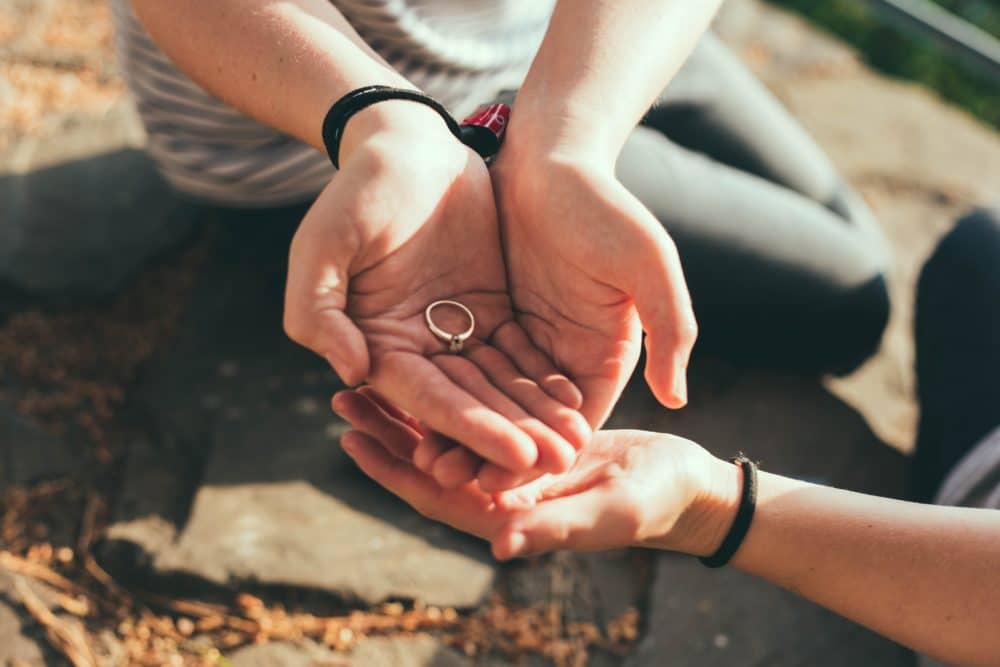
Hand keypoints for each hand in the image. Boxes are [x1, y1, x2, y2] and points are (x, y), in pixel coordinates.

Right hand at [284, 103, 590, 479]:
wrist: (408, 145)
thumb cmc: (357, 190)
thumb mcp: (322, 243)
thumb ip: (319, 311)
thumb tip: (353, 372)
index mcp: (375, 344)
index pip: (427, 399)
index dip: (472, 429)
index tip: (516, 455)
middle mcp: (416, 349)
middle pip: (470, 402)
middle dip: (513, 435)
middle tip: (560, 462)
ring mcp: (455, 331)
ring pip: (499, 385)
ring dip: (535, 416)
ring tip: (574, 444)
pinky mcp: (491, 311)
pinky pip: (521, 351)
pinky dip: (544, 378)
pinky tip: (577, 402)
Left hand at [333, 388, 737, 560]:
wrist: (682, 481)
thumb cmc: (652, 504)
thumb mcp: (607, 514)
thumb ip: (555, 527)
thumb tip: (498, 546)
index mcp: (506, 512)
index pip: (434, 494)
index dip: (390, 470)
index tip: (347, 440)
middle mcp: (499, 486)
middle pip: (430, 459)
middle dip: (385, 430)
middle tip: (340, 394)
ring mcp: (512, 458)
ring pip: (451, 430)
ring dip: (411, 406)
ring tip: (370, 371)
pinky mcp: (528, 431)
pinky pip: (481, 407)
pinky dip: (454, 386)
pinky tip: (431, 354)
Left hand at [440, 149, 693, 488]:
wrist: (553, 156)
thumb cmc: (606, 205)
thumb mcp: (649, 263)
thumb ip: (670, 329)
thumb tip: (678, 398)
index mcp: (607, 356)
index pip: (572, 422)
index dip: (540, 456)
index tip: (505, 485)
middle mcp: (566, 356)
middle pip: (528, 419)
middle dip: (492, 453)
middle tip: (452, 484)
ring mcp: (528, 339)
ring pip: (493, 397)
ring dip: (464, 428)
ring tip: (428, 459)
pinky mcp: (494, 319)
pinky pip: (468, 362)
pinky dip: (447, 387)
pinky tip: (414, 411)